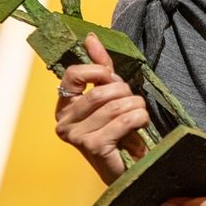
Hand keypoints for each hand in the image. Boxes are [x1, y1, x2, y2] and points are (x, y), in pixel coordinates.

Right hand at [54, 33, 150, 185]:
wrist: (129, 169)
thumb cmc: (118, 130)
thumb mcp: (108, 95)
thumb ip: (99, 67)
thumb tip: (90, 37)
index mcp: (64, 106)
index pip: (73, 74)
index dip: (98, 71)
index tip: (112, 77)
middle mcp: (64, 122)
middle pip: (101, 91)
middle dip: (124, 91)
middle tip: (132, 102)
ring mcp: (77, 136)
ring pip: (115, 104)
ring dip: (136, 105)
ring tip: (139, 114)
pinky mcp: (94, 147)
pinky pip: (123, 120)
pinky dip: (139, 117)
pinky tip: (141, 124)